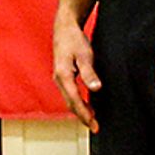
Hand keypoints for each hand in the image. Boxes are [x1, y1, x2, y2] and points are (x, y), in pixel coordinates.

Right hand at [50, 11, 100, 129]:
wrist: (65, 27)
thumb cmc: (74, 39)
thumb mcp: (85, 54)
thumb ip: (89, 73)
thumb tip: (95, 88)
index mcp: (63, 75)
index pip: (75, 101)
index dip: (85, 115)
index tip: (94, 125)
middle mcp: (59, 79)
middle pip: (70, 104)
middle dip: (82, 116)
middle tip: (95, 127)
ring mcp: (59, 78)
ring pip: (69, 100)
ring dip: (80, 111)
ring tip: (92, 120)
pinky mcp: (62, 75)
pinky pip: (70, 94)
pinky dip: (78, 102)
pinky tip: (87, 105)